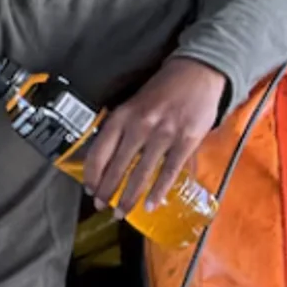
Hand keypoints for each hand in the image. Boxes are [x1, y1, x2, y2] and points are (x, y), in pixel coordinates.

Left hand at [83, 56, 227, 213]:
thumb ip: (120, 130)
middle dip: (107, 192)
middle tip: (101, 208)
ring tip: (120, 213)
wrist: (197, 73)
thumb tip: (106, 160)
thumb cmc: (161, 91)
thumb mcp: (132, 105)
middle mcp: (139, 126)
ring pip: (141, 173)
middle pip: (117, 167)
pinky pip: (168, 171)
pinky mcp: (186, 140)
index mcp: (122, 116)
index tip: (89, 190)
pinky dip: (158, 191)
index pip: (99, 152)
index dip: (92, 175)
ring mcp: (163, 134)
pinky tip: (150, 206)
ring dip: (129, 197)